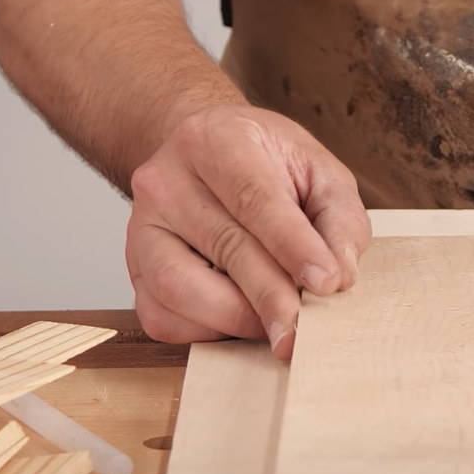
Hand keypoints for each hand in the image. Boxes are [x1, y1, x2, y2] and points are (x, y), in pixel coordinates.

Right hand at [126, 104, 369, 359]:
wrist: (203, 156)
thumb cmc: (266, 168)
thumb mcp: (317, 171)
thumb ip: (339, 218)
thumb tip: (339, 276)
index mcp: (216, 141)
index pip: (255, 198)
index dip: (293, 246)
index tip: (327, 283)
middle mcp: (166, 179)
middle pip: (224, 246)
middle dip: (271, 297)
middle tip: (305, 331)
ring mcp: (141, 226)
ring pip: (180, 288)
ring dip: (237, 320)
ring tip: (277, 326)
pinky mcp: (134, 269)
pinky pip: (162, 316)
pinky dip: (206, 332)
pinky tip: (239, 321)